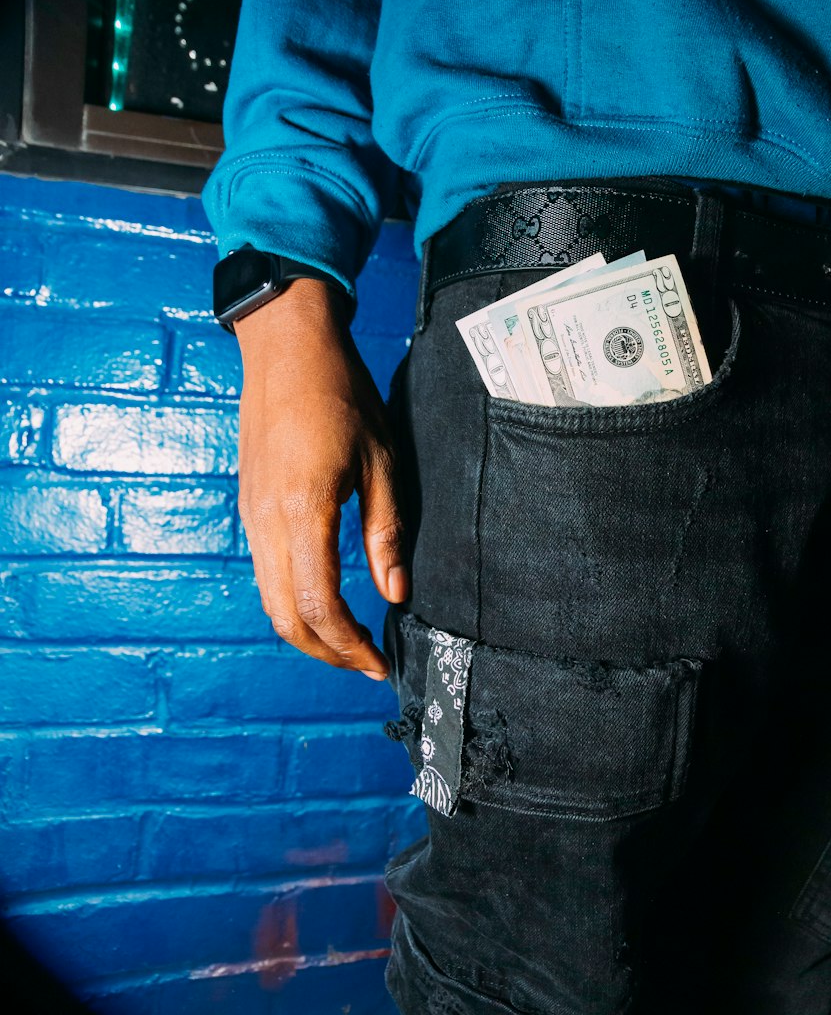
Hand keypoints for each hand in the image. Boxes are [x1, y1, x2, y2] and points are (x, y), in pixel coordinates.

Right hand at [234, 278, 407, 676]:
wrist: (286, 349)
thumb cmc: (340, 394)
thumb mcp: (381, 460)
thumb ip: (386, 533)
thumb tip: (396, 593)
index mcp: (303, 510)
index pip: (318, 605)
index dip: (349, 646)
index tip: (378, 664)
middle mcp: (267, 521)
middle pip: (285, 617)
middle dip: (326, 653)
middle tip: (366, 665)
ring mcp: (252, 516)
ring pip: (269, 600)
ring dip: (308, 632)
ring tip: (351, 642)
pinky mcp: (250, 509)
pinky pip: (265, 573)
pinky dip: (292, 602)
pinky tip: (326, 603)